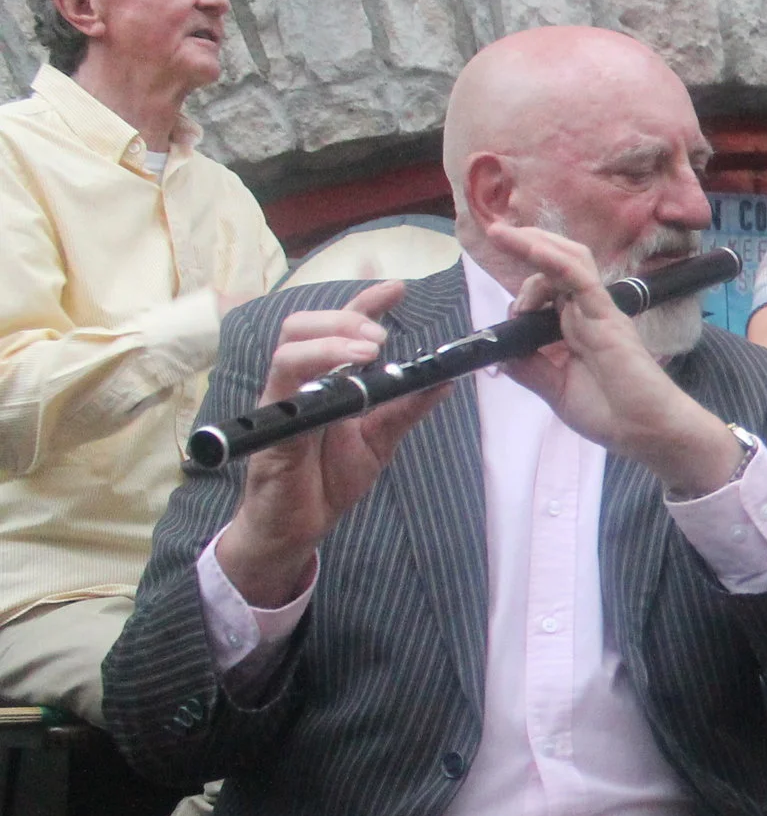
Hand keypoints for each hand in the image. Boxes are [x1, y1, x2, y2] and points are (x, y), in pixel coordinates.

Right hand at [217, 282, 448, 607]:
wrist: (298, 528)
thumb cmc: (328, 481)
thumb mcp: (381, 440)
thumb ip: (406, 408)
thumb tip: (445, 378)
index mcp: (326, 381)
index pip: (340, 329)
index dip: (365, 302)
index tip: (398, 287)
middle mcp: (299, 383)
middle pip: (305, 324)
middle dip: (345, 315)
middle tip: (384, 330)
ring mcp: (281, 401)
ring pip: (289, 346)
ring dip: (331, 338)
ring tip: (370, 347)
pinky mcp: (271, 425)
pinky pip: (282, 385)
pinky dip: (312, 368)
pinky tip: (344, 375)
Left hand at [486, 221, 741, 495]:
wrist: (645, 432)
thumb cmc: (610, 412)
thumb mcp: (554, 390)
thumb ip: (528, 368)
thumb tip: (498, 353)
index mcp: (573, 328)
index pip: (547, 288)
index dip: (522, 289)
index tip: (508, 314)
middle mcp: (585, 312)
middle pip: (558, 262)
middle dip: (526, 245)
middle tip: (496, 235)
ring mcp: (596, 310)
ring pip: (567, 260)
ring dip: (533, 244)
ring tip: (502, 235)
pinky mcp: (605, 314)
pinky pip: (577, 277)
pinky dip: (552, 259)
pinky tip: (528, 247)